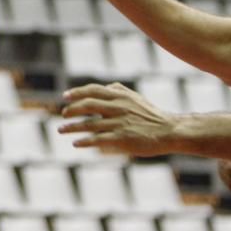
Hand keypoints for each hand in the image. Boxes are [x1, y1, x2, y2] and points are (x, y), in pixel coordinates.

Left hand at [58, 82, 178, 156]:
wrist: (169, 131)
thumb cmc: (150, 114)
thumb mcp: (135, 97)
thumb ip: (119, 90)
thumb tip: (105, 87)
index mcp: (120, 96)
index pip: (92, 90)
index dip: (77, 93)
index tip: (65, 96)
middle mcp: (118, 107)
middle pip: (87, 105)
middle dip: (71, 110)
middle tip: (62, 115)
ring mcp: (119, 123)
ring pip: (89, 124)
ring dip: (72, 127)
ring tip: (61, 130)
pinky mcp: (122, 138)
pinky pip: (98, 139)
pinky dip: (85, 141)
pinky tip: (76, 143)